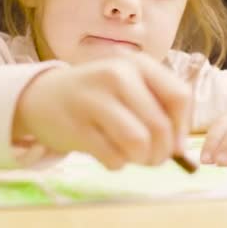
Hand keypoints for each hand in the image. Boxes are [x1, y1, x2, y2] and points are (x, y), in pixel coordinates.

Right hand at [14, 53, 191, 169]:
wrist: (43, 97)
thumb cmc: (98, 95)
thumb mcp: (130, 86)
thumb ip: (158, 108)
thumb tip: (181, 150)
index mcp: (137, 64)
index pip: (179, 96)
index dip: (183, 127)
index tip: (177, 144)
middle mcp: (117, 75)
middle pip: (161, 126)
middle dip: (162, 152)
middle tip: (153, 158)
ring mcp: (94, 99)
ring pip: (139, 143)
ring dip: (141, 160)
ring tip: (133, 157)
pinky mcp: (77, 126)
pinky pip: (114, 157)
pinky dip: (117, 164)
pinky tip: (108, 153)